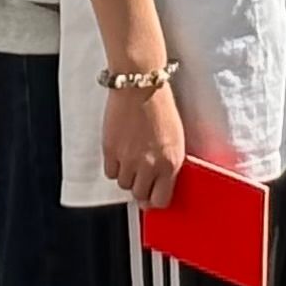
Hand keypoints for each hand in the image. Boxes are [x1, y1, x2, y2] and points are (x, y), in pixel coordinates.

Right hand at [103, 82, 187, 209]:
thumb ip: (169, 162)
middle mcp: (149, 164)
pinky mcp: (110, 151)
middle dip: (141, 189)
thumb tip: (163, 181)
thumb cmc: (160, 106)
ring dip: (128, 176)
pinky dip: (114, 167)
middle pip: (140, 196)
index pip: (161, 200)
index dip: (156, 200)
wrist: (139, 85)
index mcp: (171, 162)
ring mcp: (128, 159)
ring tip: (132, 159)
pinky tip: (121, 154)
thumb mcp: (176, 137)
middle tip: (142, 178)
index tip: (154, 196)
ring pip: (124, 185)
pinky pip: (110, 173)